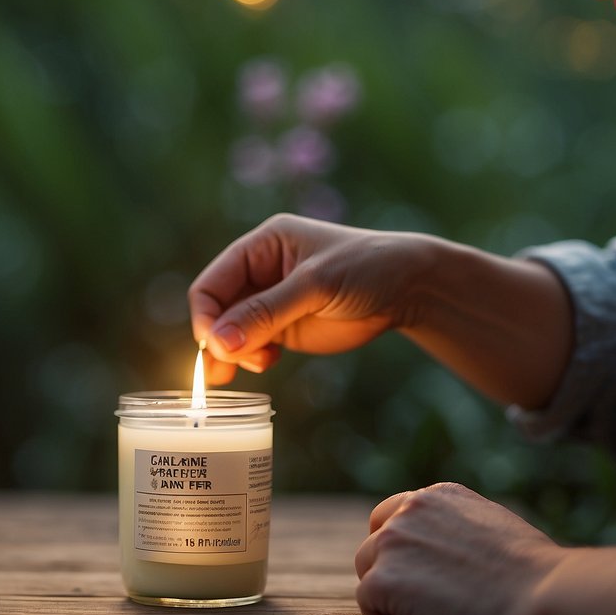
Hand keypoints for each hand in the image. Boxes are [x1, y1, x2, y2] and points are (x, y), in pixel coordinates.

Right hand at [189, 213, 438, 383]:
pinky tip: (266, 363)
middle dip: (218, 339)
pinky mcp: (284, 328)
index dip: (206, 315)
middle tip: (227, 367)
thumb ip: (267, 312)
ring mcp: (270, 303)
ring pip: (230, 333)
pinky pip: (251, 347)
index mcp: (261, 246)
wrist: (409, 287)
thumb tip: (219, 342)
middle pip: (216, 311)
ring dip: (232, 353)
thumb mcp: (315, 285)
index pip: (212, 283)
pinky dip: (249, 360)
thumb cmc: (365, 268)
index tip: (215, 346)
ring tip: (258, 364)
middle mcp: (259, 273)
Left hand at [354, 483, 564, 614]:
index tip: (412, 569)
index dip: (399, 546)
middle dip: (389, 569)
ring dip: (387, 593)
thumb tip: (443, 544)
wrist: (540, 592)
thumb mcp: (492, 525)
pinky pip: (367, 604)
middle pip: (374, 543)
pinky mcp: (382, 581)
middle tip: (417, 599)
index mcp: (437, 495)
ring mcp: (390, 544)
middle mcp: (407, 512)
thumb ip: (457, 525)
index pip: (393, 515)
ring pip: (367, 571)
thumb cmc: (532, 569)